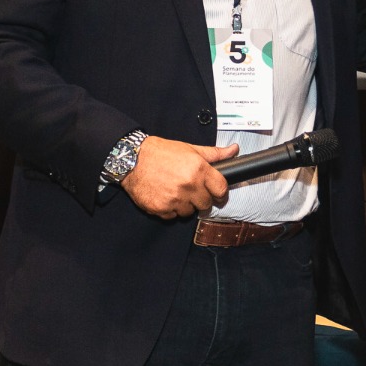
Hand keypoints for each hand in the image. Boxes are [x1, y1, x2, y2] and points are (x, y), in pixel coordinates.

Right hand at [120, 136, 237, 218]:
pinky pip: (173, 216)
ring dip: (185, 205)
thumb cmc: (161, 153)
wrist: (132, 159)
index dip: (220, 192)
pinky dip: (171, 209)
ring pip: (190, 212)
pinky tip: (165, 196)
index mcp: (199, 169)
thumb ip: (214, 154)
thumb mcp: (190, 149)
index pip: (221, 190)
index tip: (217, 193)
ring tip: (176, 191)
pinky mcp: (161, 208)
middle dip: (201, 198)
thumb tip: (234, 150)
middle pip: (206, 204)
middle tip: (191, 189)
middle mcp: (188, 185)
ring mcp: (174, 199)